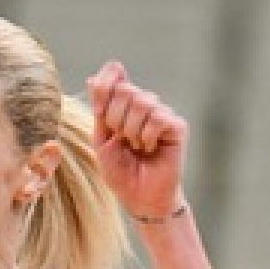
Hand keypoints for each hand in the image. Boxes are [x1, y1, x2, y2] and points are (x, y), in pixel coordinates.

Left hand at [86, 61, 187, 220]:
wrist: (139, 196)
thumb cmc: (120, 171)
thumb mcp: (101, 140)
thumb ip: (99, 111)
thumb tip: (92, 78)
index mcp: (122, 104)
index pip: (115, 72)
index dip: (105, 85)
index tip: (98, 111)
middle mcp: (143, 103)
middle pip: (126, 89)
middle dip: (116, 118)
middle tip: (120, 139)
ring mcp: (161, 113)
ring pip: (143, 101)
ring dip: (131, 130)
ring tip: (135, 147)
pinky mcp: (177, 126)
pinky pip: (158, 117)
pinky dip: (147, 136)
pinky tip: (150, 148)